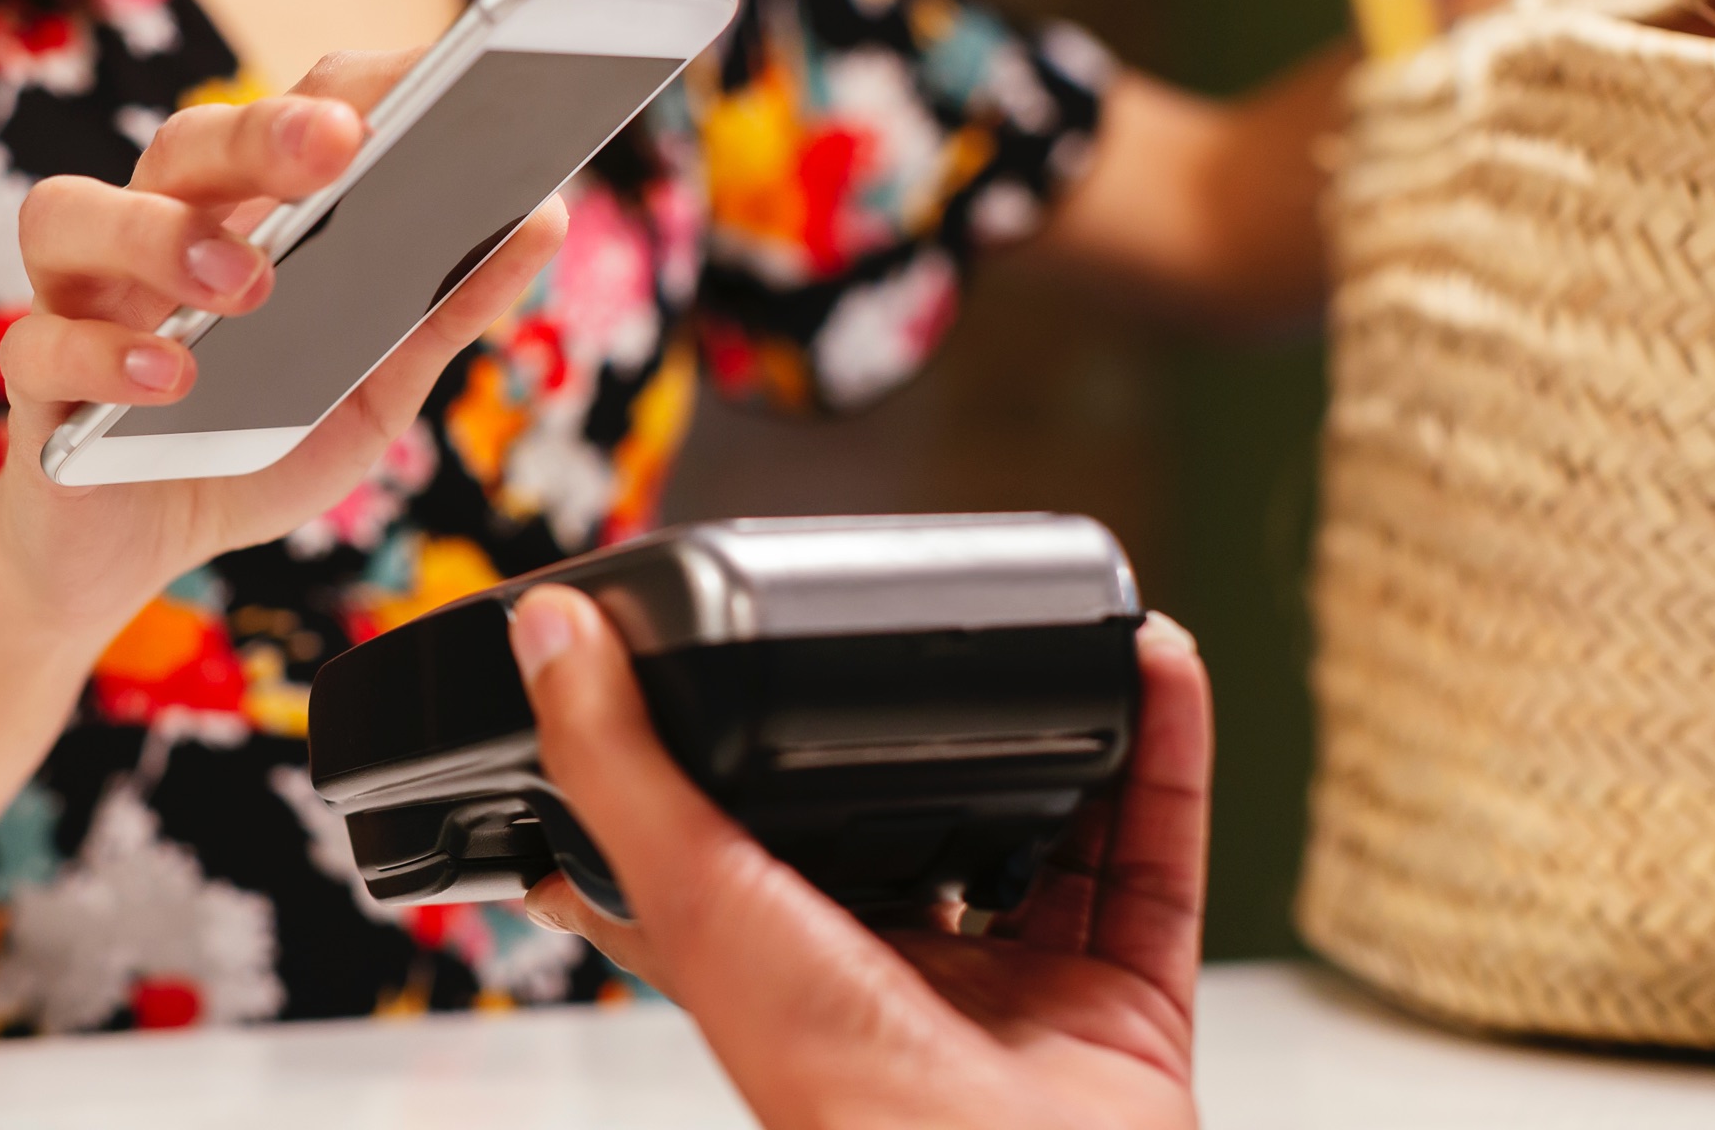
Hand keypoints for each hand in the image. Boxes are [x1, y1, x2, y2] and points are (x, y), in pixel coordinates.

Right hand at [0, 50, 567, 632]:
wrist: (124, 552)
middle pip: (185, 143)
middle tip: (340, 150)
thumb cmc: (240, 446)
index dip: (355, 91)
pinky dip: (103, 354)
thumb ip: (441, 310)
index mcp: (240, 217)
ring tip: (244, 284)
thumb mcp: (368, 392)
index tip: (432, 77)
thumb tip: (542, 214)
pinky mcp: (35, 382)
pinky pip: (37, 343)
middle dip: (263, 135)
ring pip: (71, 212)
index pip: (290, 117)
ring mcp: (80, 299)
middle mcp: (152, 233)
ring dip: (159, 236)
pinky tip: (169, 379)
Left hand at [509, 587, 1211, 1129]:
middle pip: (912, 830)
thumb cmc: (830, 1090)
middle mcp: (889, 974)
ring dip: (1063, 731)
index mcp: (771, 956)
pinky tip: (1160, 670)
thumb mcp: (690, 890)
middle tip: (939, 641)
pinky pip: (1156, 864)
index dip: (726, 763)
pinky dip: (1166, 762)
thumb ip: (617, 765)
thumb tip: (548, 638)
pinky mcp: (1121, 1007)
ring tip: (1070, 630)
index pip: (730, 844)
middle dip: (930, 742)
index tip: (721, 669)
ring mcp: (1011, 993)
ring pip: (1048, 836)